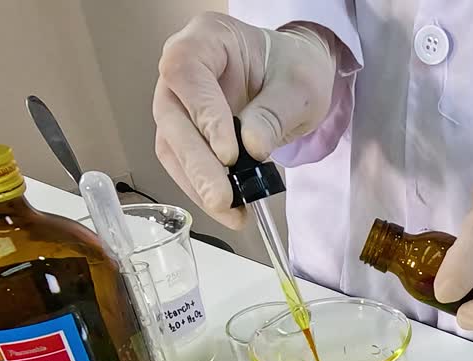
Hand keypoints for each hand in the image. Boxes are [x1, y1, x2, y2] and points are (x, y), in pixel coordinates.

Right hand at [153, 12, 336, 227]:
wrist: (295, 77)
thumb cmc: (294, 68)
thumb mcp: (300, 84)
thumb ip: (274, 112)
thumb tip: (252, 147)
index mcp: (207, 39)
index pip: (188, 72)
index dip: (203, 114)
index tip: (229, 154)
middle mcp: (183, 69)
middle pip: (173, 116)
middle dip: (197, 163)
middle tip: (221, 198)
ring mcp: (180, 102)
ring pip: (172, 145)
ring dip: (197, 183)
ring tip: (229, 210)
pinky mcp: (186, 133)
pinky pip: (184, 164)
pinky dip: (202, 189)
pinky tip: (228, 208)